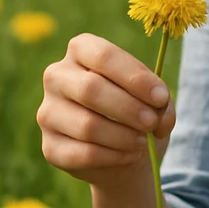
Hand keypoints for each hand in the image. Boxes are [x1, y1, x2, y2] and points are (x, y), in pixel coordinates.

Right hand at [37, 32, 175, 187]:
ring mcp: (48, 112)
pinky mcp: (50, 147)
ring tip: (143, 141)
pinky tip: (129, 155)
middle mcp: (57, 76)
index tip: (160, 97)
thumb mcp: (154, 100)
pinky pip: (82, 153)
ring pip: (86, 125)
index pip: (103, 56)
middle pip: (90, 89)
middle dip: (128, 108)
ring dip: (123, 136)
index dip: (134, 77)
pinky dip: (113, 157)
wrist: (123, 153)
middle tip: (151, 123)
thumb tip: (157, 115)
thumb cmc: (137, 112)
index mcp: (81, 50)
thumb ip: (160, 101)